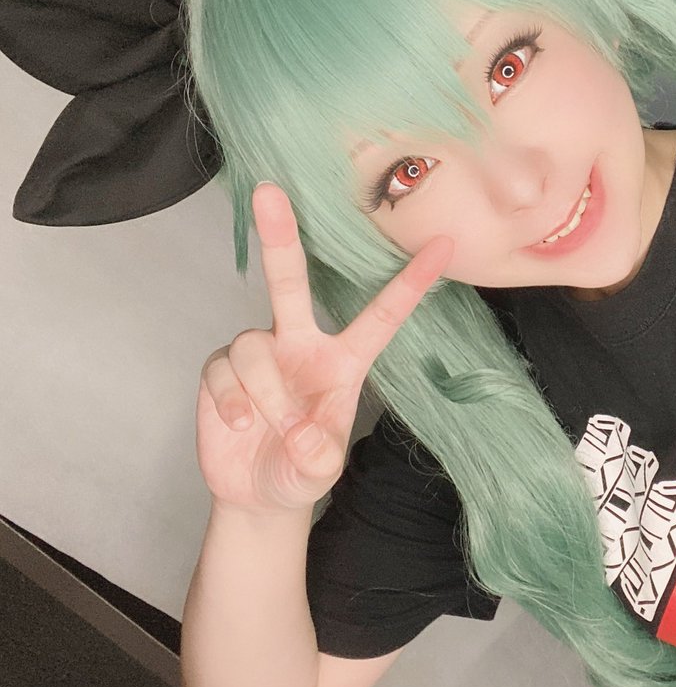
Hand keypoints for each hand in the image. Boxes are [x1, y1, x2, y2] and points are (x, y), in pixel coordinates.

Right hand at [194, 182, 452, 514]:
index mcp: (344, 359)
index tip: (444, 243)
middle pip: (290, 280)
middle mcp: (301, 342)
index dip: (412, 280)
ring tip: (271, 430)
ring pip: (254, 347)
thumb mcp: (320, 469)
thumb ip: (318, 455)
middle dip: (280, 235)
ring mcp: (260, 352)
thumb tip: (304, 439)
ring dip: (265, 393)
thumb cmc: (303, 468)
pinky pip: (222, 370)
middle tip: (270, 191)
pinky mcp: (221, 369)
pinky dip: (230, 399)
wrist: (259, 495)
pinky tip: (235, 424)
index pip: (383, 314)